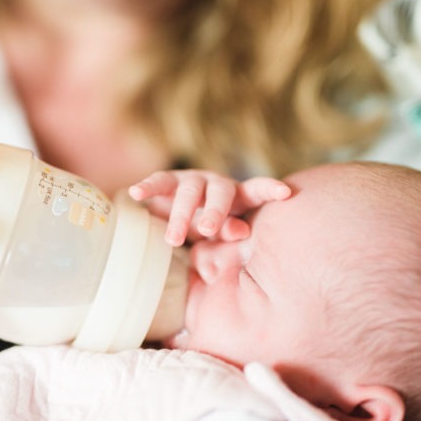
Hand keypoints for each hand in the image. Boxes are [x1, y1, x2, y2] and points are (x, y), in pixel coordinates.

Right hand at [129, 170, 290, 245]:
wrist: (177, 214)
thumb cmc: (208, 227)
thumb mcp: (221, 233)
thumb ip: (231, 231)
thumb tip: (244, 232)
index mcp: (237, 197)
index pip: (256, 190)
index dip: (270, 190)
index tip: (285, 192)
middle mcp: (216, 184)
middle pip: (219, 192)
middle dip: (213, 211)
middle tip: (206, 230)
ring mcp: (191, 181)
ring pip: (187, 193)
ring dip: (180, 216)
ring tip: (172, 240)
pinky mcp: (168, 182)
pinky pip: (158, 182)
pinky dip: (147, 187)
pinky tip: (136, 193)